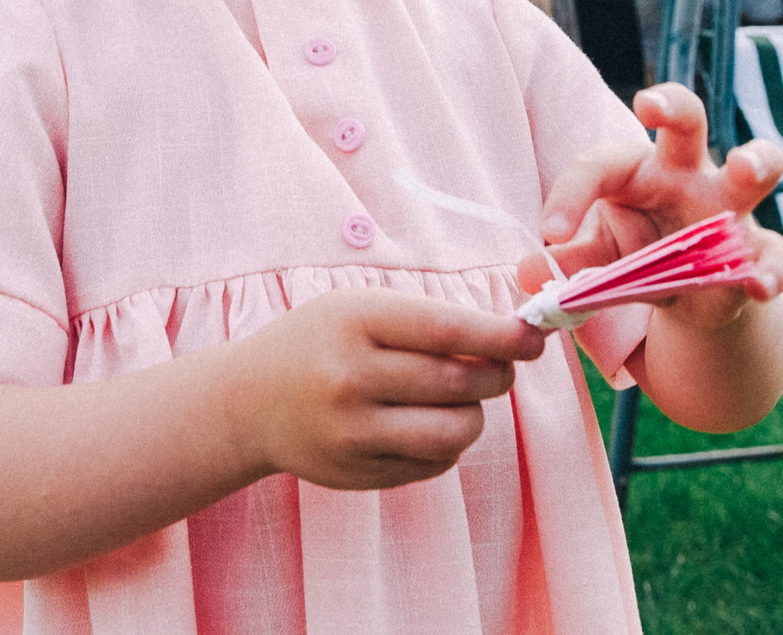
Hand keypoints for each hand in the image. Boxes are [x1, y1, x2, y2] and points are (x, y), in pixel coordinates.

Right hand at [227, 287, 545, 490]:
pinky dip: (447, 446)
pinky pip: (434, 465)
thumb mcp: (360, 310)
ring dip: (475, 415)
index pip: (447, 330)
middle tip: (501, 367)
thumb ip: (427, 323)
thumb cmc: (319, 342)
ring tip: (462, 401)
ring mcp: (353, 432)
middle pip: (459, 382)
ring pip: (454, 432)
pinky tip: (425, 425)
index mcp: (355, 322)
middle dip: (498, 374)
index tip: (534, 336)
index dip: (501, 335)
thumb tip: (511, 342)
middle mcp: (351, 378)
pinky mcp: (358, 473)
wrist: (248, 402)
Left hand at [530, 83, 782, 331]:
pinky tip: (759, 286)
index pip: (603, 164)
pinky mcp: (759, 251)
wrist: (689, 296)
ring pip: (757, 165)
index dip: (572, 193)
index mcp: (638, 170)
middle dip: (671, 104)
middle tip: (648, 104)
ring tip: (745, 166)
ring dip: (755, 159)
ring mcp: (731, 208)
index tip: (549, 233)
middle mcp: (688, 174)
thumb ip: (569, 265)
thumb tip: (529, 273)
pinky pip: (776, 252)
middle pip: (686, 118)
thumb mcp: (600, 260)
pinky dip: (772, 269)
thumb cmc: (635, 256)